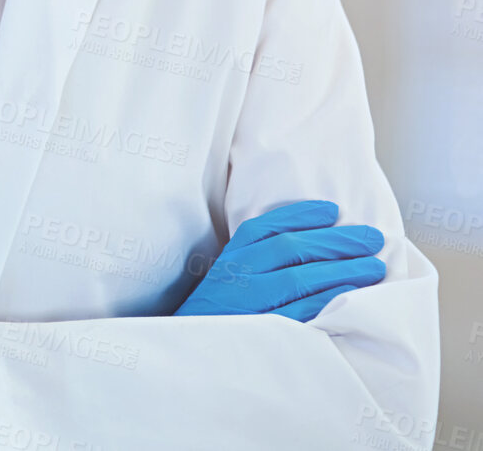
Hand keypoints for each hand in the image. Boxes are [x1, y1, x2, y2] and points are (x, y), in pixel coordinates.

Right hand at [176, 199, 385, 320]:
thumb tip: (307, 245)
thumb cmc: (218, 315)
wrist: (189, 353)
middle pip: (291, 248)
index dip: (302, 215)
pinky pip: (300, 312)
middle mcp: (237, 274)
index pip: (267, 227)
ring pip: (299, 277)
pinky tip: (351, 293)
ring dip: (342, 269)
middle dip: (336, 240)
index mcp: (230, 257)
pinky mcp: (261, 330)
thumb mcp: (226, 279)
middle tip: (372, 238)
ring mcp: (248, 302)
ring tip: (374, 266)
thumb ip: (254, 261)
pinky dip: (327, 300)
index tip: (333, 210)